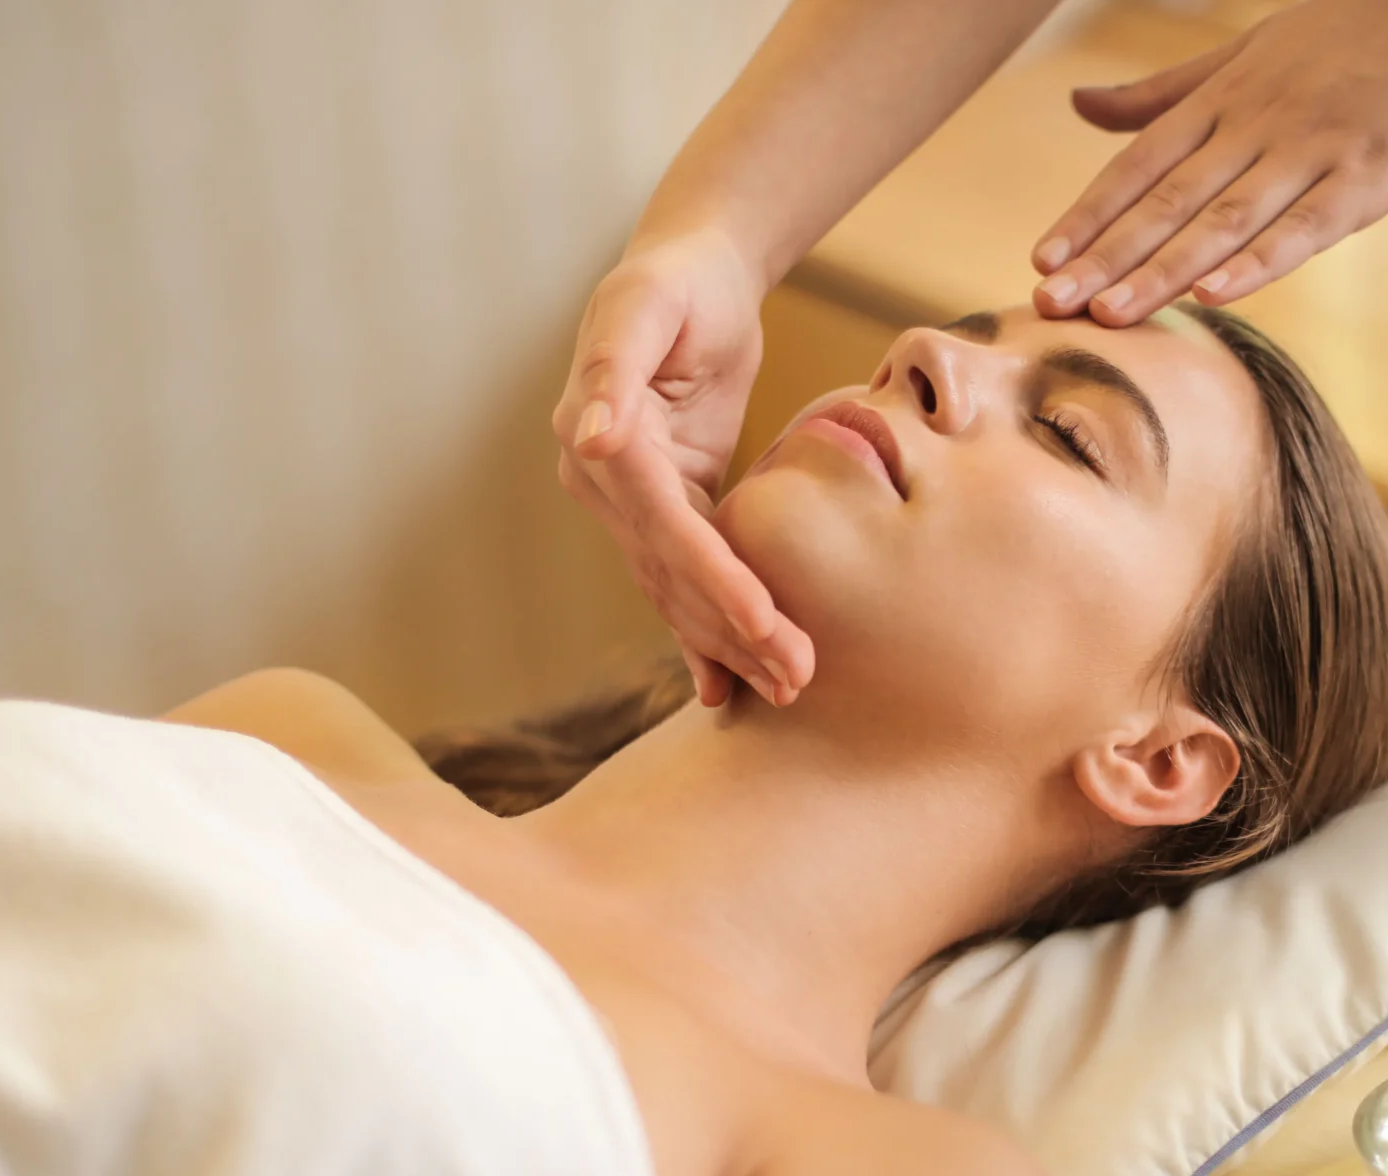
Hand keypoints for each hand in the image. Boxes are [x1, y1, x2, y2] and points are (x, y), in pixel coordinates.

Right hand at [553, 228, 814, 706]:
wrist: (692, 275)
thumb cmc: (675, 282)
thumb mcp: (645, 307)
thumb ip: (613, 368)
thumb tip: (591, 437)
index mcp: (597, 441)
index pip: (663, 525)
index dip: (712, 576)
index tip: (763, 620)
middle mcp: (604, 483)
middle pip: (674, 572)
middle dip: (734, 628)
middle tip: (796, 677)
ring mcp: (633, 503)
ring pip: (681, 588)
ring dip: (731, 643)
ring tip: (789, 688)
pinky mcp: (670, 508)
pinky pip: (689, 577)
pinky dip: (709, 631)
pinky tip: (730, 685)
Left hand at [1029, 0, 1387, 325]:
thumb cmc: (1344, 34)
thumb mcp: (1243, 52)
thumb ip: (1162, 93)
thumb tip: (1079, 106)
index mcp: (1223, 98)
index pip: (1140, 165)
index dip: (1090, 215)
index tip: (1042, 263)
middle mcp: (1256, 123)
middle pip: (1168, 200)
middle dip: (1106, 257)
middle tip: (1051, 305)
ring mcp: (1312, 150)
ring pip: (1223, 219)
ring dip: (1163, 270)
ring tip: (1111, 315)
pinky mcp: (1367, 177)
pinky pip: (1305, 226)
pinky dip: (1259, 261)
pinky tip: (1216, 295)